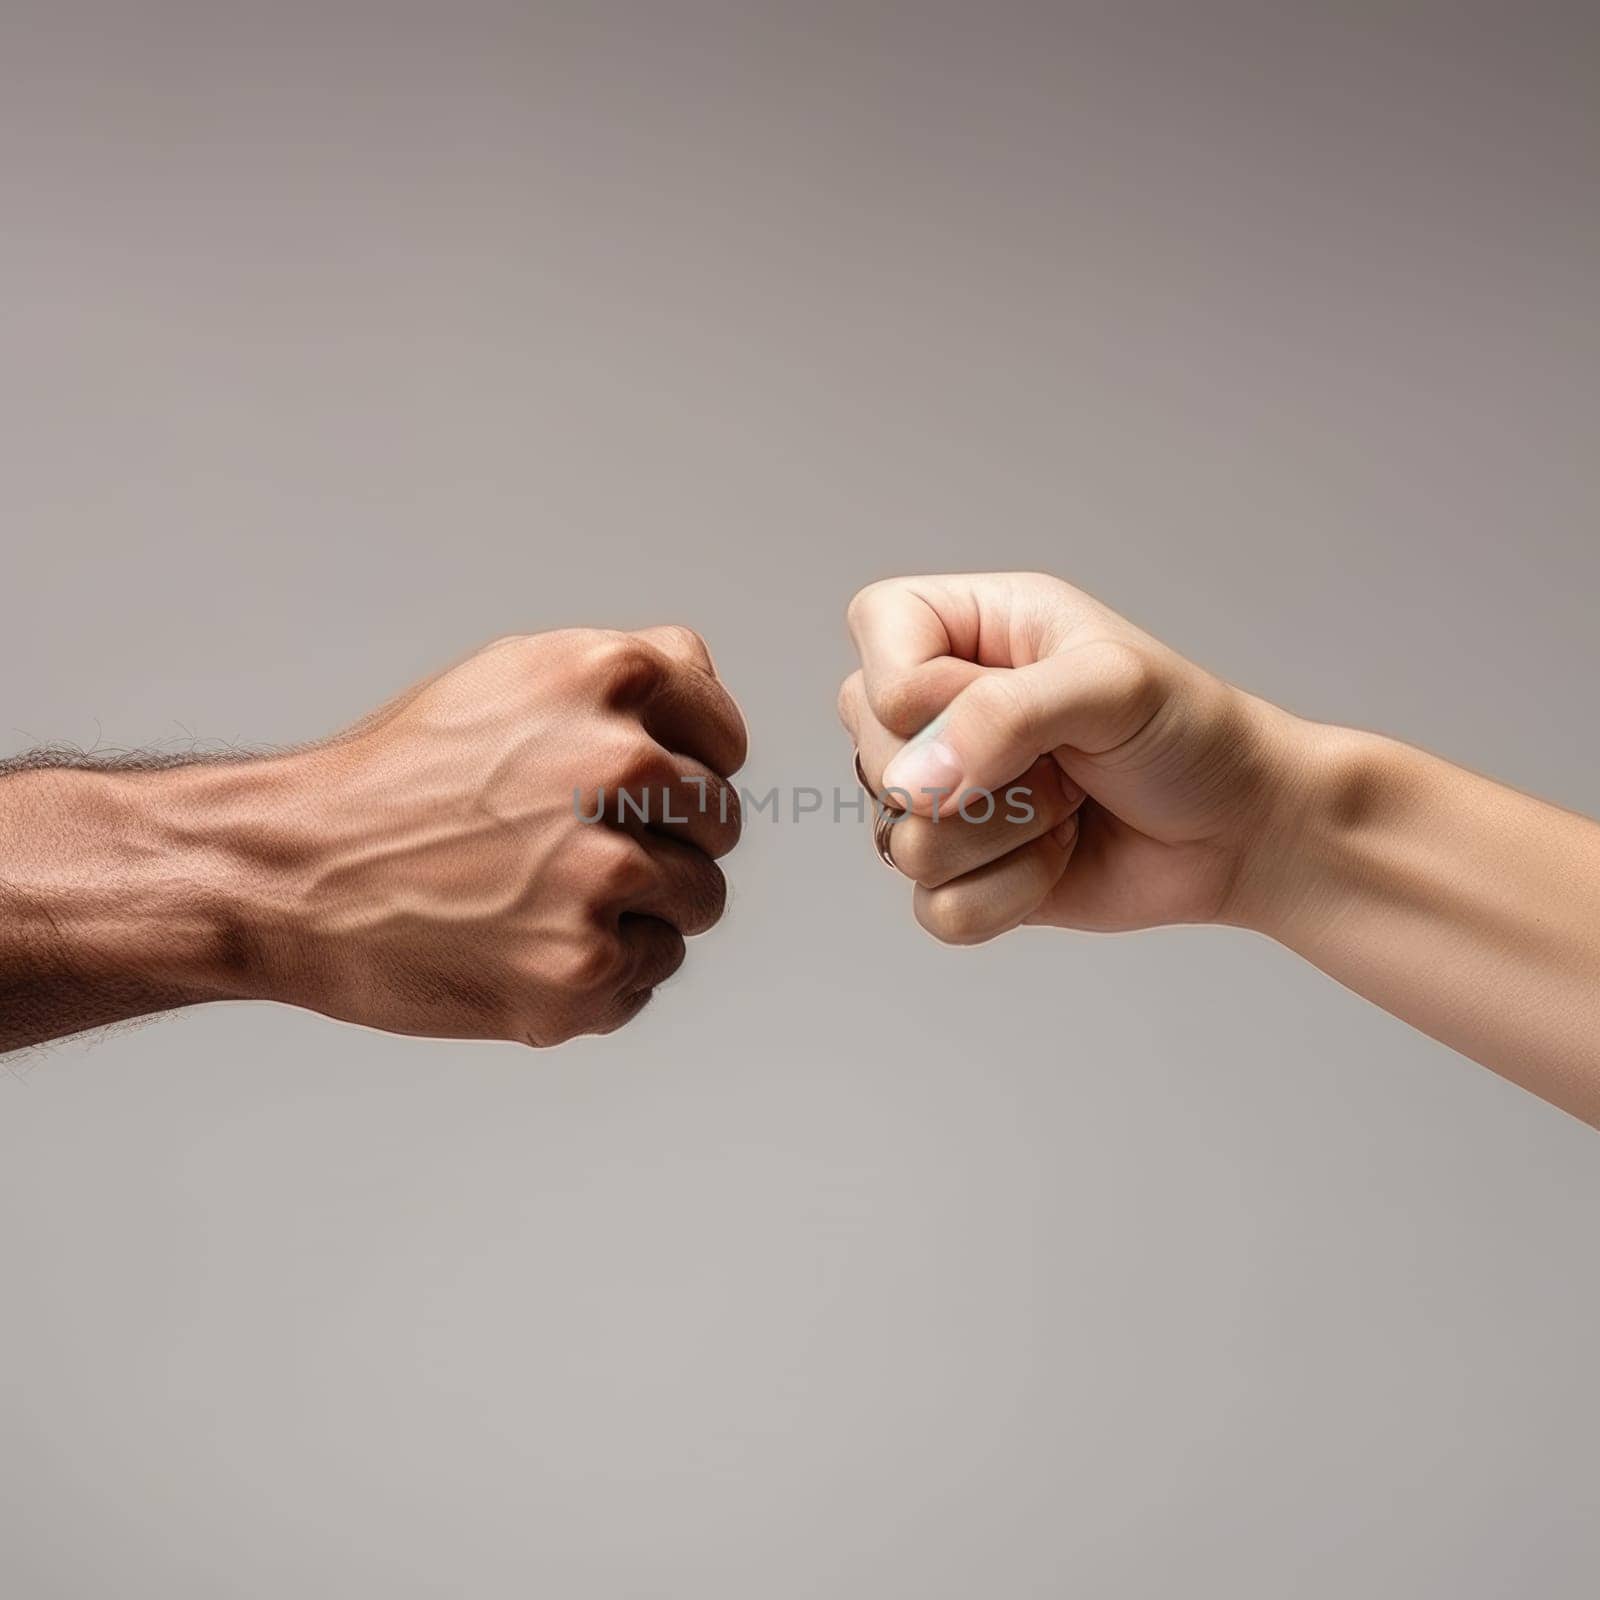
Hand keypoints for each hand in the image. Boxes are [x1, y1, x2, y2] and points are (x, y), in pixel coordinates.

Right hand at [253, 626, 746, 1043]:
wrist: (289, 874)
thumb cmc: (403, 777)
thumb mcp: (511, 675)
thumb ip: (628, 673)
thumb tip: (709, 688)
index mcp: (608, 675)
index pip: (726, 740)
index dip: (687, 770)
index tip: (636, 793)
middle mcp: (618, 764)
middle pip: (721, 823)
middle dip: (668, 841)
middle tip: (573, 851)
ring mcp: (604, 873)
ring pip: (701, 901)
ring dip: (643, 910)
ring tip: (544, 899)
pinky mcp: (583, 969)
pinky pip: (652, 972)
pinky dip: (603, 972)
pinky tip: (524, 948)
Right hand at [838, 572, 1299, 942]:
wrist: (1243, 830)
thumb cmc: (1189, 733)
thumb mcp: (1111, 686)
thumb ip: (1003, 714)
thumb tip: (909, 784)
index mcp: (964, 626)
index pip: (876, 630)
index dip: (922, 683)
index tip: (1008, 697)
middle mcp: (937, 708)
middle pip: (874, 750)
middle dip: (983, 774)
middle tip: (1064, 759)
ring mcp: (940, 795)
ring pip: (900, 840)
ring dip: (1006, 839)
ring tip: (1067, 808)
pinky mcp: (959, 873)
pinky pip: (934, 908)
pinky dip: (1009, 896)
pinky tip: (1058, 859)